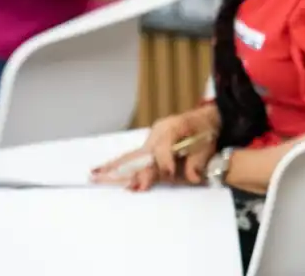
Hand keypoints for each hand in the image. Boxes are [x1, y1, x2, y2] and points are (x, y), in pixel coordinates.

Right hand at [91, 111, 216, 189]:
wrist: (204, 119)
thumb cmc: (206, 130)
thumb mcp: (208, 144)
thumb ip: (199, 161)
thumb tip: (192, 176)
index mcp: (174, 127)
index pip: (164, 146)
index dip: (166, 161)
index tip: (168, 173)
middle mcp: (158, 132)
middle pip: (144, 153)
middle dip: (137, 171)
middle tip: (132, 186)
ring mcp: (151, 138)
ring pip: (132, 155)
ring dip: (116, 167)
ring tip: (96, 176)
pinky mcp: (148, 146)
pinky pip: (132, 157)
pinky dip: (116, 165)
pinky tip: (99, 171)